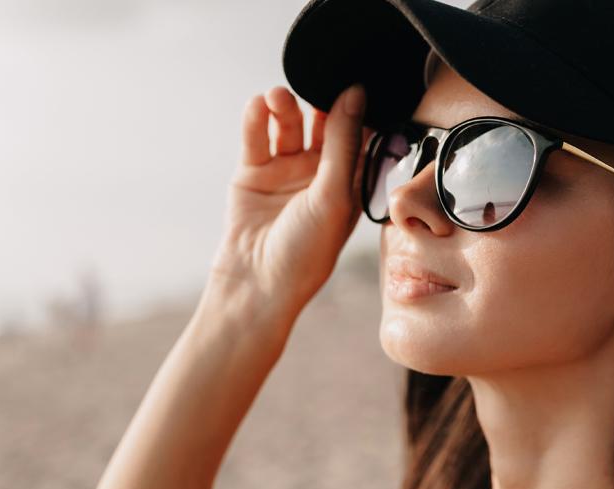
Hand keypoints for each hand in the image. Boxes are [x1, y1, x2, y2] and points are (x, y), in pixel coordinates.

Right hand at [210, 83, 374, 314]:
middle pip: (322, 122)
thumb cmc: (306, 251)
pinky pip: (257, 135)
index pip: (359, 133)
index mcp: (351, 182)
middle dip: (317, 100)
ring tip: (277, 97)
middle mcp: (320, 173)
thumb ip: (344, 142)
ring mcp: (286, 171)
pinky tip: (258, 106)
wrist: (256, 282)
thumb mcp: (334, 195)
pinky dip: (256, 118)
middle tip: (313, 84)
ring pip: (288, 124)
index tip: (352, 81)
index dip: (356, 107)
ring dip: (284, 106)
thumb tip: (356, 93)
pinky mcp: (254, 171)